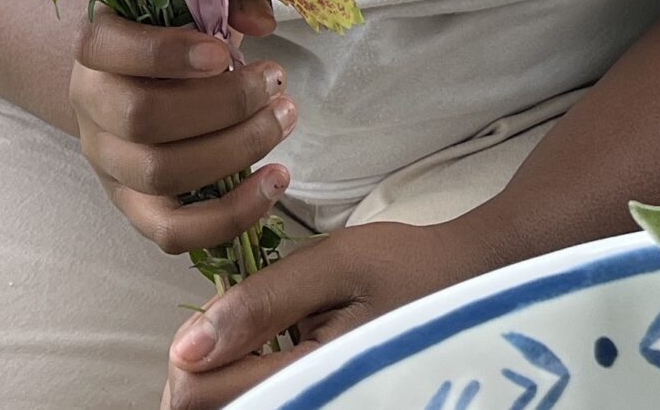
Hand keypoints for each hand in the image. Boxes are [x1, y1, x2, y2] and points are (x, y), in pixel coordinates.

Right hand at [71, 0, 290, 254]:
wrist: (133, 84)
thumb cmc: (172, 35)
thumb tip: (259, 21)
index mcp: (95, 47)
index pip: (104, 47)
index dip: (164, 52)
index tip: (223, 51)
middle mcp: (91, 107)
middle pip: (143, 117)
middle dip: (224, 103)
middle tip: (275, 82)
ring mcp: (108, 163)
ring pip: (160, 174)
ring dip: (235, 150)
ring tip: (283, 119)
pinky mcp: (134, 207)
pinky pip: (172, 232)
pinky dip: (229, 215)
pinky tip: (274, 183)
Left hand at [161, 217, 508, 409]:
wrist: (472, 283)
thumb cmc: (409, 266)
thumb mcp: (337, 263)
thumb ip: (263, 302)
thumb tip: (187, 346)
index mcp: (317, 375)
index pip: (207, 396)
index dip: (188, 359)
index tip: (211, 318)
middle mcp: (318, 403)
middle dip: (202, 371)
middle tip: (227, 323)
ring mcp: (325, 403)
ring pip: (237, 409)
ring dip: (226, 377)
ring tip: (253, 332)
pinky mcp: (329, 401)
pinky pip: (269, 400)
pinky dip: (252, 379)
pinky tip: (270, 349)